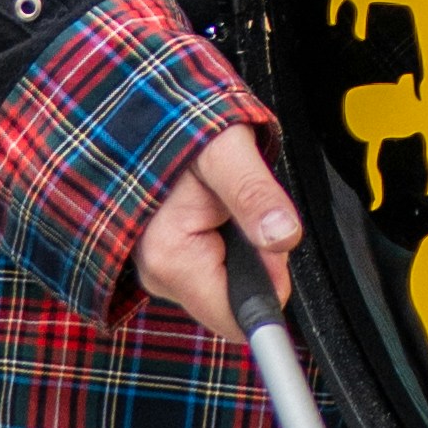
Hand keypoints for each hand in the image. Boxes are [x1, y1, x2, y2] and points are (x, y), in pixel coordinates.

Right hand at [134, 120, 300, 340]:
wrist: (143, 110)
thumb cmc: (179, 124)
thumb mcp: (226, 150)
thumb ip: (254, 194)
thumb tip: (284, 238)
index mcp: (169, 258)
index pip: (237, 318)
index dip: (269, 279)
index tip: (264, 232)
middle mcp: (157, 274)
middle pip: (235, 300)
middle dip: (254, 260)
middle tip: (240, 204)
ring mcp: (158, 269)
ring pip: (226, 284)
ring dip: (240, 247)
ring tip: (223, 198)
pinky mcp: (165, 260)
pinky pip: (212, 270)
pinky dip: (224, 243)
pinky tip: (212, 208)